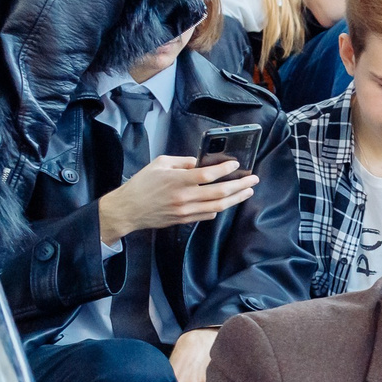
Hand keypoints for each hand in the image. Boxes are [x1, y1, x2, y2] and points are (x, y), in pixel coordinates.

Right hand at [98, 155, 255, 245]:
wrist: (128, 210)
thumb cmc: (142, 184)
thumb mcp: (159, 164)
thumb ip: (181, 161)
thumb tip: (199, 162)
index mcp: (177, 180)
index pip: (207, 175)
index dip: (225, 169)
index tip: (236, 164)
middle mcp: (184, 196)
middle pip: (219, 193)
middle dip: (240, 185)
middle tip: (253, 179)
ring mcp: (185, 211)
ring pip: (218, 207)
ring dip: (236, 199)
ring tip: (248, 191)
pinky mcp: (184, 220)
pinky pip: (208, 215)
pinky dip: (219, 209)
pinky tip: (227, 202)